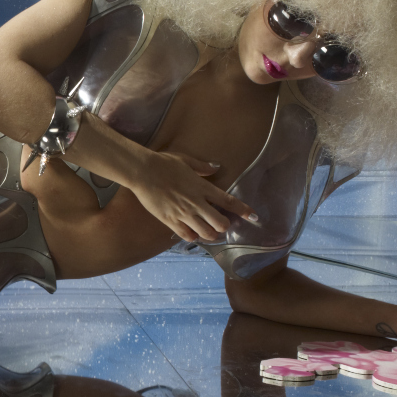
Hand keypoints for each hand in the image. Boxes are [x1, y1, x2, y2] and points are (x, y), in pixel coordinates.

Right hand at [125, 150, 258, 243]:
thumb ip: (203, 167)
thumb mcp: (186, 160)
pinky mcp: (170, 221)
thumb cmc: (164, 163)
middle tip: (222, 224)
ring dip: (211, 234)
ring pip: (206, 233)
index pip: (229, 202)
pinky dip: (193, 236)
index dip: (244, 210)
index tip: (254, 216)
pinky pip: (187, 235)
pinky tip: (193, 233)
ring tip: (210, 232)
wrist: (143, 172)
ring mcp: (183, 214)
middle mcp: (196, 203)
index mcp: (203, 188)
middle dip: (225, 226)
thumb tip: (216, 167)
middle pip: (220, 223)